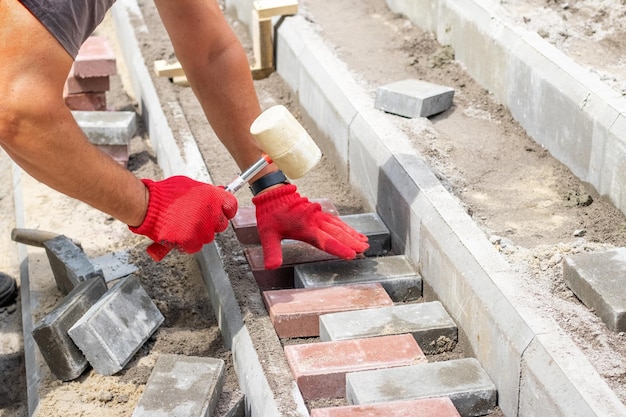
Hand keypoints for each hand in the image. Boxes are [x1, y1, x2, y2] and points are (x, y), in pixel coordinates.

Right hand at [129, 176, 237, 260]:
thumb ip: (206, 193)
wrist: (148, 205)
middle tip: (198, 219)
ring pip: (208, 237)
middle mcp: (211, 213)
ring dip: (199, 234)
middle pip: (221, 224)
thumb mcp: (190, 185)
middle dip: (211, 223)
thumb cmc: (166, 194)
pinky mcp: (190, 241)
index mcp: (213, 197)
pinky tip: (179, 234)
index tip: (222, 212)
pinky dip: (187, 243)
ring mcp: (201, 229)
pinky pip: (195, 246)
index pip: (231, 206)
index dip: (226, 210)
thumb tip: (215, 195)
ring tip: (184, 225)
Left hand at [252, 184, 368, 268]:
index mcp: (305, 228)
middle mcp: (315, 221)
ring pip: (339, 226)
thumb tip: (272, 267)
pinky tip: (354, 233)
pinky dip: (347, 227)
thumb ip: (272, 252)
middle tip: (364, 249)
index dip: (339, 248)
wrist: (273, 193)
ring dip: (352, 234)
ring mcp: (318, 216)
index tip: (351, 255)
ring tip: (364, 242)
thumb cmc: (270, 214)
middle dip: (352, 242)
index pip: (325, 241)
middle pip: (337, 233)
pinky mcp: (319, 213)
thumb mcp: (267, 235)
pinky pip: (336, 221)